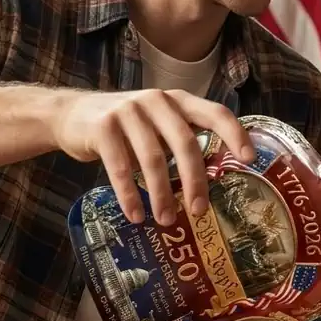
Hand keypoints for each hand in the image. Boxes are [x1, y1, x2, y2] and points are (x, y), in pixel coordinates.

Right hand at [53, 89, 253, 223]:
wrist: (72, 116)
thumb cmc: (127, 128)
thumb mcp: (159, 126)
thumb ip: (183, 141)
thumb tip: (212, 183)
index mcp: (178, 101)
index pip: (215, 112)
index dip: (235, 133)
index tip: (249, 159)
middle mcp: (157, 101)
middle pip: (185, 143)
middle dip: (195, 180)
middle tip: (199, 210)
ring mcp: (128, 111)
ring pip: (153, 158)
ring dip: (161, 194)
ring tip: (165, 220)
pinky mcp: (102, 127)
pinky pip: (120, 167)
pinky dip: (129, 194)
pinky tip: (136, 215)